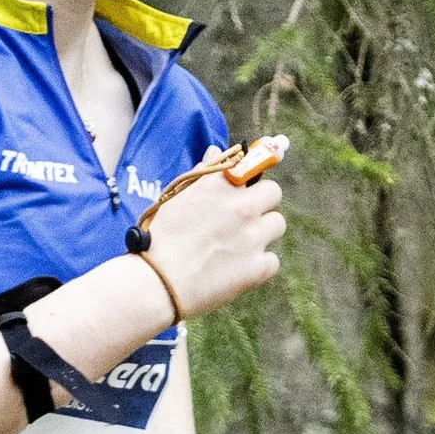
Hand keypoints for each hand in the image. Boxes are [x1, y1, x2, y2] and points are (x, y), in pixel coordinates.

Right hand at [139, 146, 284, 317]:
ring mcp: (252, 237)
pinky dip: (259, 265)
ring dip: (263, 232)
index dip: (250, 176)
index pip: (252, 165)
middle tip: (245, 217)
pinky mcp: (258, 267)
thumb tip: (217, 151)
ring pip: (277, 224)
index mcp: (219, 186)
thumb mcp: (175, 198)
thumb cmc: (160, 239)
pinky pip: (273, 260)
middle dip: (262, 202)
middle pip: (273, 192)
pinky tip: (238, 269)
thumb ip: (201, 174)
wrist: (157, 282)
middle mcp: (241, 206)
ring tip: (240, 245)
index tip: (249, 183)